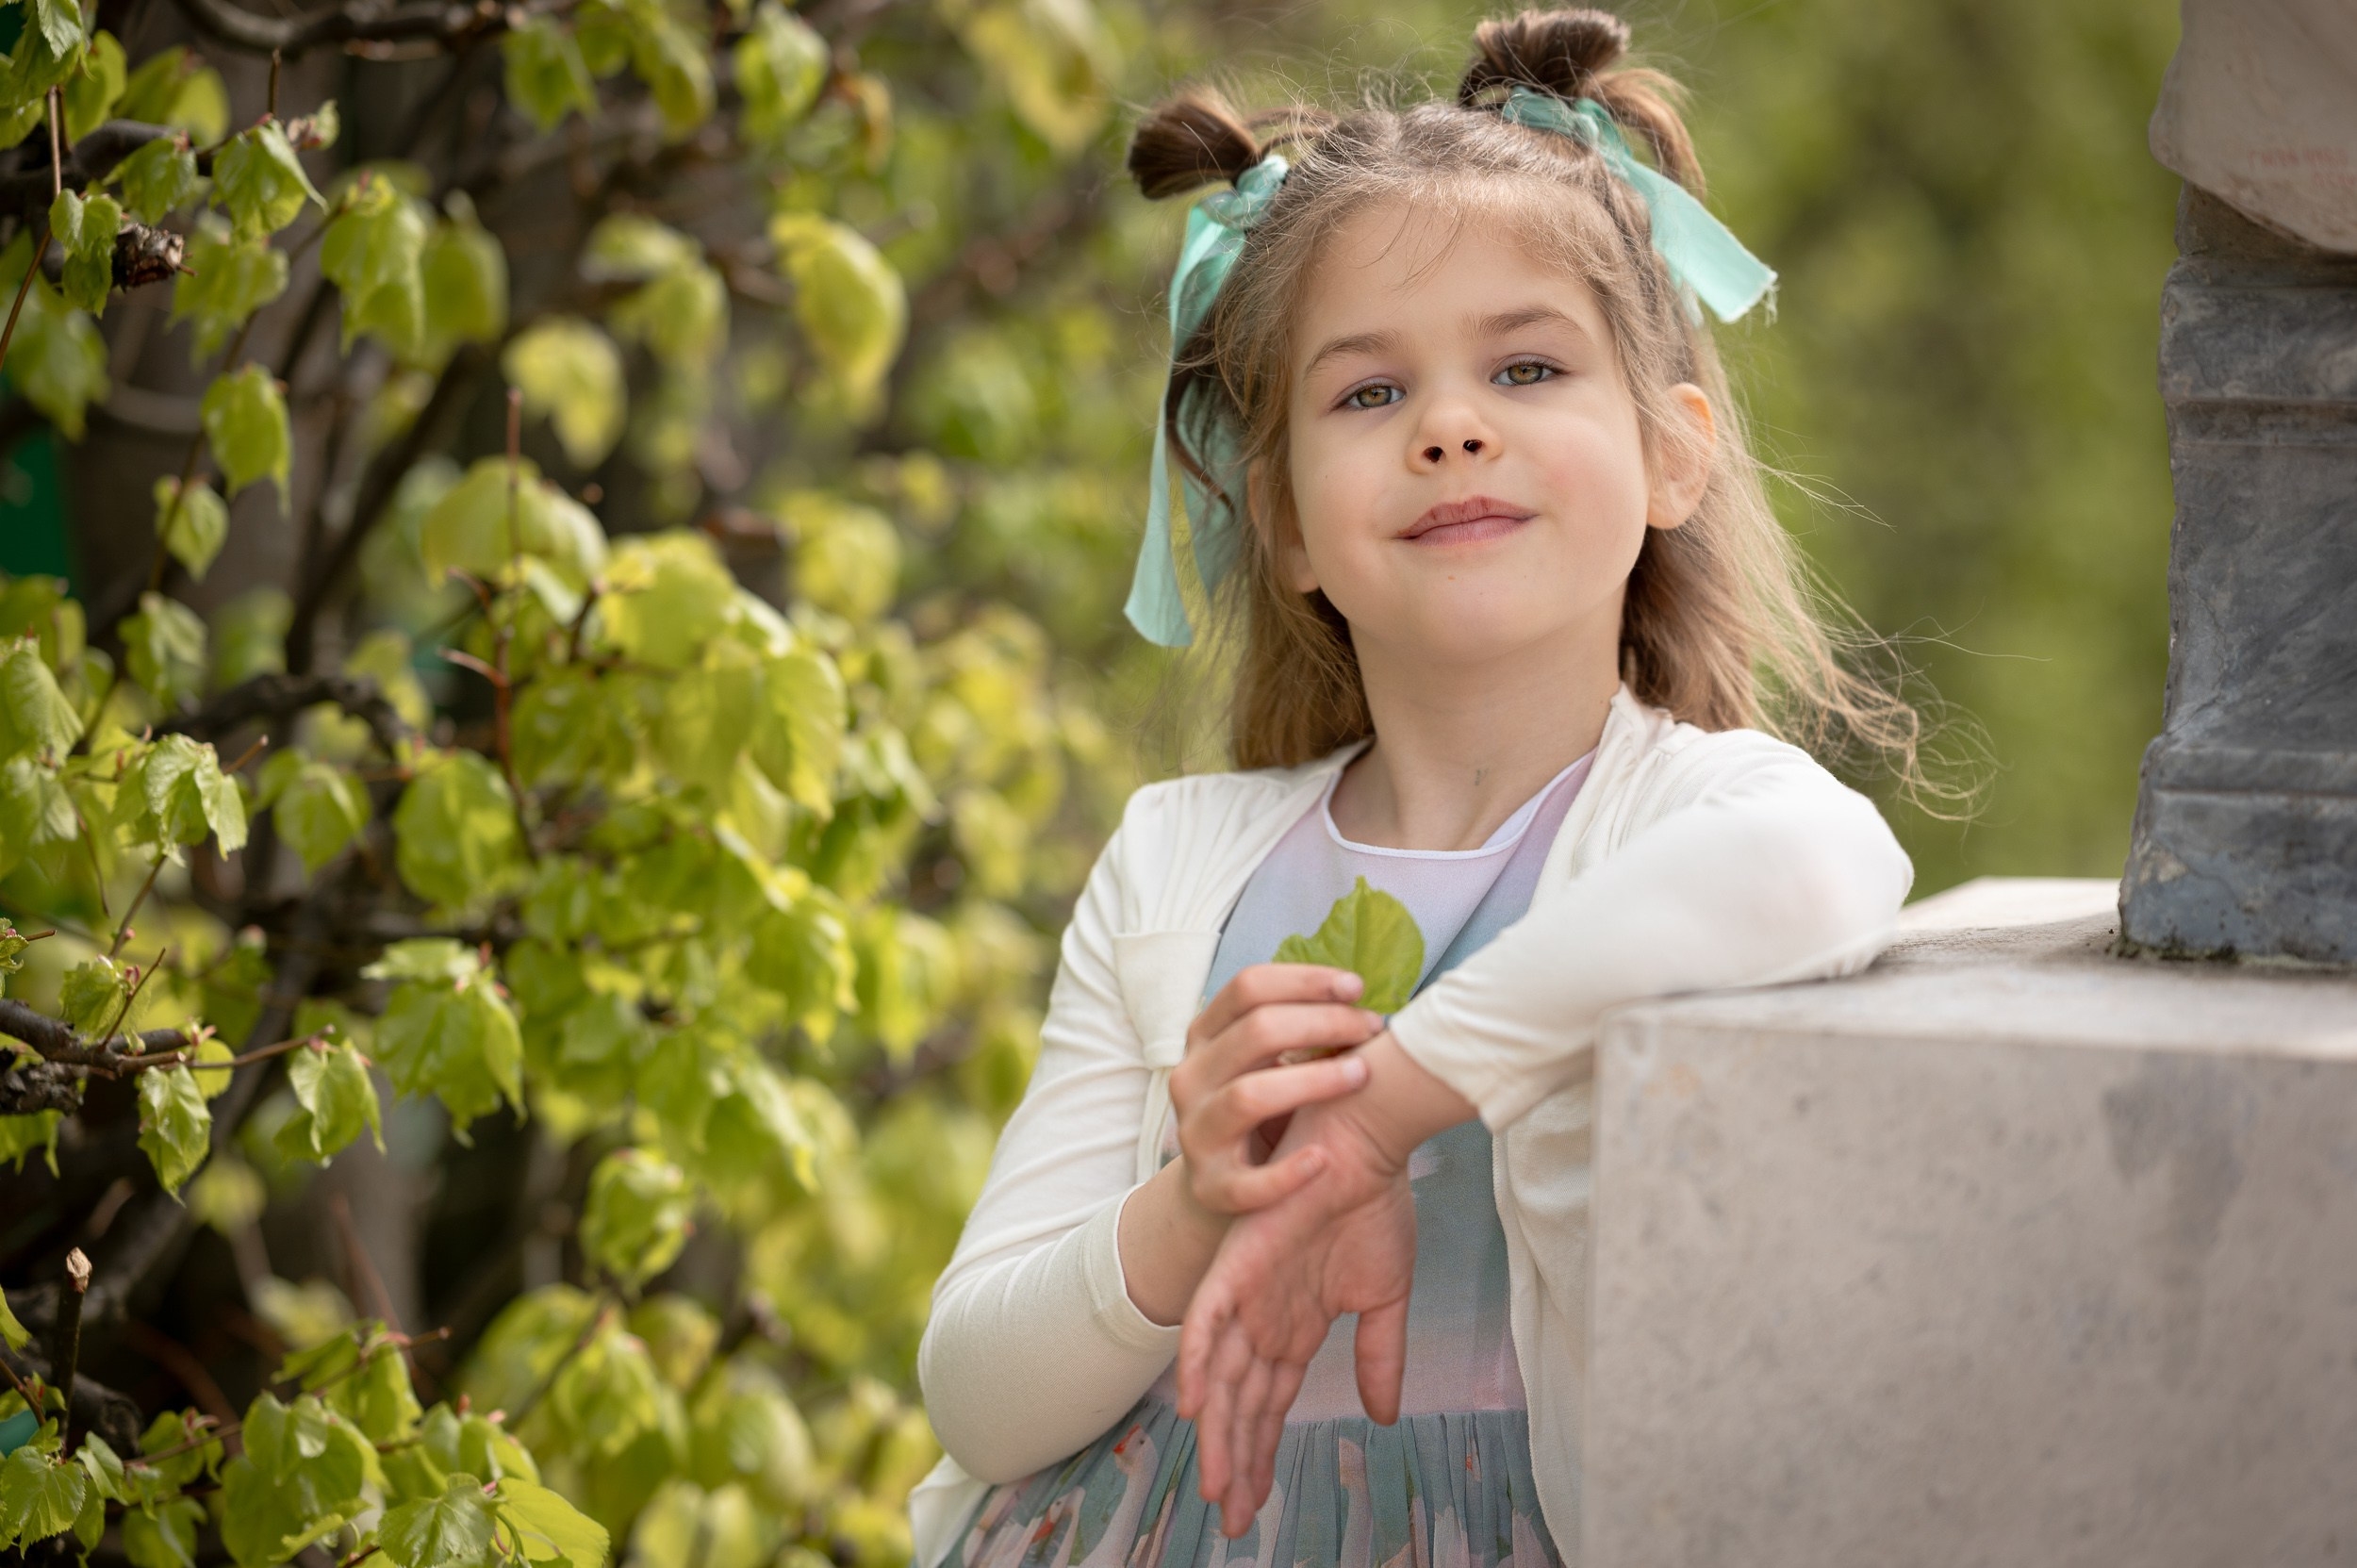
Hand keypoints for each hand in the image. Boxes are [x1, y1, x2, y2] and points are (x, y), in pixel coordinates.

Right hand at [1170, 963, 1385, 1216]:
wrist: (1222, 1185)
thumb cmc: (1265, 1108)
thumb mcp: (1266, 1061)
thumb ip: (1297, 1029)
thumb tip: (1357, 994)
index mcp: (1204, 1037)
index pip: (1247, 988)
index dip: (1304, 980)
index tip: (1356, 987)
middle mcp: (1191, 1078)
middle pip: (1255, 1032)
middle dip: (1323, 1023)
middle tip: (1371, 1029)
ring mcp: (1197, 1132)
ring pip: (1249, 1096)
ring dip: (1314, 1082)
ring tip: (1362, 1076)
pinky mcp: (1211, 1186)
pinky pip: (1248, 1182)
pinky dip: (1288, 1172)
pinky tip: (1323, 1159)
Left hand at [1176, 1089, 1415, 1536]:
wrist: (1369, 1139)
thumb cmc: (1374, 1202)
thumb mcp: (1386, 1295)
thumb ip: (1380, 1355)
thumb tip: (1385, 1416)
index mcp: (1294, 1323)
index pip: (1271, 1404)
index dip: (1263, 1454)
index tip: (1257, 1507)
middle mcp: (1263, 1315)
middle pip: (1242, 1405)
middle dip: (1238, 1462)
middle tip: (1233, 1518)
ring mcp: (1247, 1290)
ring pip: (1223, 1376)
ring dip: (1220, 1432)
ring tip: (1218, 1487)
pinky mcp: (1239, 1262)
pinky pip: (1208, 1317)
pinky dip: (1200, 1359)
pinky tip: (1196, 1406)